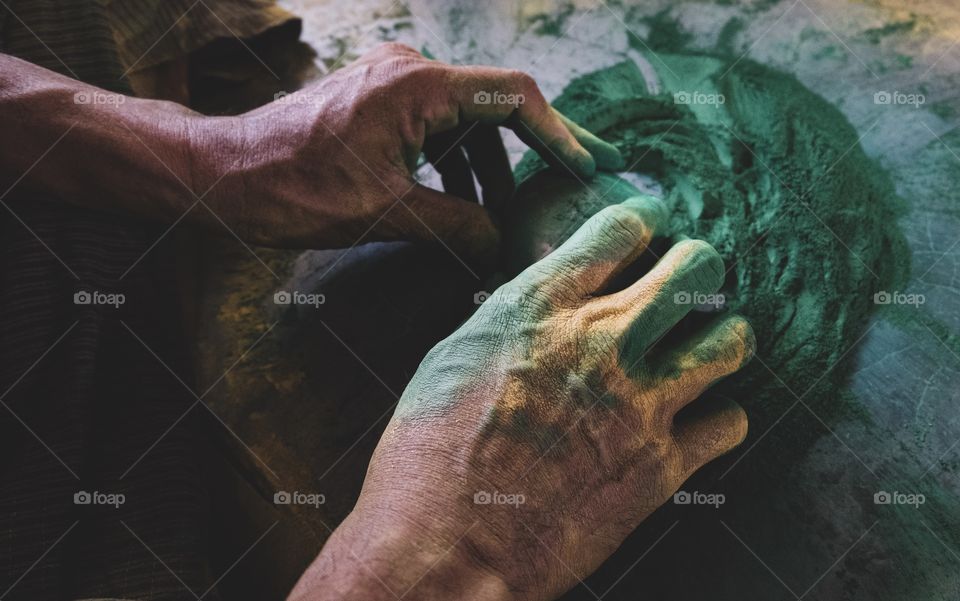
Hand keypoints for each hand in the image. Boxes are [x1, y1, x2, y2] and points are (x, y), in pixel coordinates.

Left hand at [201, 43, 621, 255]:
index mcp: (418, 86)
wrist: (222, 174)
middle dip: (536, 147)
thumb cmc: (292, 188)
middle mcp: (409, 70)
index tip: (588, 166)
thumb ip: (456, 227)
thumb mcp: (385, 214)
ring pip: (463, 120)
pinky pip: (433, 125)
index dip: (559, 133)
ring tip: (505, 216)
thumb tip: (502, 248)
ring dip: (488, 167)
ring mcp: (390, 82)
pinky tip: (461, 202)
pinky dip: (454, 162)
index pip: (514, 97)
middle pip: (495, 105)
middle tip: (579, 176)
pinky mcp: (375, 100)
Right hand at [289, 195, 753, 600]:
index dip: (640, 223)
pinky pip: (730, 423)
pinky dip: (718, 419)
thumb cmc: (428, 454)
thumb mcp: (452, 358)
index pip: (620, 229)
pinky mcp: (661, 465)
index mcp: (542, 306)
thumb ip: (510, 320)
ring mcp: (640, 403)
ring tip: (706, 348)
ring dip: (722, 339)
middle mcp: (601, 341)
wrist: (449, 546)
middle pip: (696, 269)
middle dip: (697, 267)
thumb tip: (541, 301)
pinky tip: (697, 422)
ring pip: (730, 341)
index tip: (645, 231)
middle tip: (687, 282)